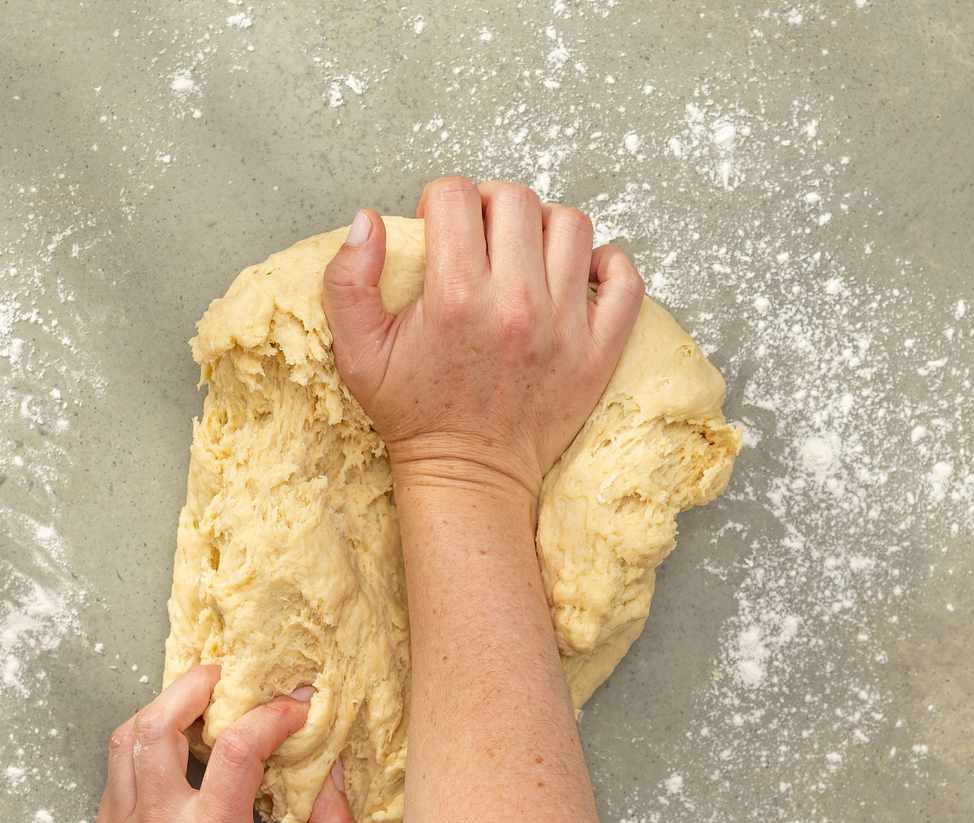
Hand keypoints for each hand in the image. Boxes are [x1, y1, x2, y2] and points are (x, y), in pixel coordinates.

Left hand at [87, 664, 353, 822]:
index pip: (239, 746)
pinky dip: (148, 750)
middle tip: (229, 676)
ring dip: (163, 710)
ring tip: (201, 706)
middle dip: (194, 685)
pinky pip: (118, 774)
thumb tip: (338, 778)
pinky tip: (181, 759)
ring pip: (125, 739)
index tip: (297, 708)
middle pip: (157, 723)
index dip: (274, 713)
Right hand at [322, 177, 642, 508]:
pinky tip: (577, 273)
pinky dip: (607, 263)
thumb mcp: (357, 353)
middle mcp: (517, 304)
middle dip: (489, 205)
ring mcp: (566, 326)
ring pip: (571, 226)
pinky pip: (626, 279)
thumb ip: (347, 282)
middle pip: (516, 201)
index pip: (456, 197)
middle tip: (477, 236)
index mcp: (457, 298)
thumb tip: (366, 220)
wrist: (469, 474)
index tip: (436, 228)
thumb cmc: (413, 413)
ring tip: (522, 252)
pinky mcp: (599, 349)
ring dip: (543, 226)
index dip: (439, 201)